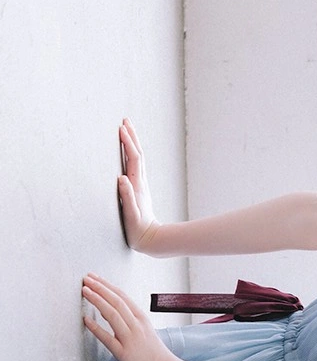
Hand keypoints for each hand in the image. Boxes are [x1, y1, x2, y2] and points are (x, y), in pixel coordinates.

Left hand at [82, 274, 178, 360]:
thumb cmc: (155, 353)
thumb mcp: (145, 331)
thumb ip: (128, 320)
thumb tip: (106, 310)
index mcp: (142, 319)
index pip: (123, 296)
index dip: (107, 285)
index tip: (94, 277)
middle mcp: (137, 326)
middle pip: (116, 301)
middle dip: (100, 288)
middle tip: (86, 278)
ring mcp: (131, 339)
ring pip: (112, 314)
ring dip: (97, 300)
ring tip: (85, 291)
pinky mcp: (124, 354)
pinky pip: (108, 338)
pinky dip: (96, 328)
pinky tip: (86, 320)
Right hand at [117, 118, 159, 251]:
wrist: (151, 240)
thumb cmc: (139, 230)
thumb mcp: (131, 215)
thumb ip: (127, 197)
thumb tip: (121, 178)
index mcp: (137, 186)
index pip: (132, 159)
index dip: (127, 143)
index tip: (121, 128)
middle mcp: (140, 183)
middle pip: (137, 155)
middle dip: (131, 137)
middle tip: (125, 120)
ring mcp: (139, 186)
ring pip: (137, 160)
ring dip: (132, 144)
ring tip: (126, 130)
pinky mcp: (138, 190)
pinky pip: (134, 167)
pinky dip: (130, 156)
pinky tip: (127, 153)